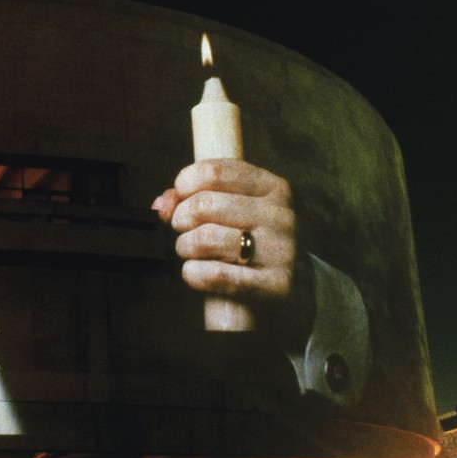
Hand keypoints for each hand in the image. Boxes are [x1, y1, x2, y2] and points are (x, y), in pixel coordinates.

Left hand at [151, 159, 295, 300]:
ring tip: (190, 253)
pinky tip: (194, 272)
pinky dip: (193, 274)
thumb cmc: (249, 239)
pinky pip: (216, 275)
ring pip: (206, 238)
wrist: (295, 285)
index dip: (184, 186)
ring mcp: (281, 250)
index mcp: (272, 187)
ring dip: (185, 247)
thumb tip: (161, 204)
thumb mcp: (230, 208)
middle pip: (203, 205)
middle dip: (180, 220)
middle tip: (184, 231)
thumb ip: (190, 198)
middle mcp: (280, 215)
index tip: (182, 199)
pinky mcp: (275, 285)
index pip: (212, 173)